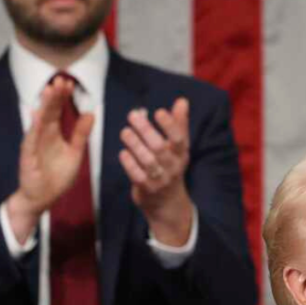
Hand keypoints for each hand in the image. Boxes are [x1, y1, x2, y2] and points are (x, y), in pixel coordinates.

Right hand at [7, 77, 94, 243]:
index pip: (58, 110)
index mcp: (53, 133)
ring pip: (39, 121)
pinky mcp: (28, 156)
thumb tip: (90, 113)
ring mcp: (33, 144)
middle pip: (48, 111)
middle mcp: (42, 135)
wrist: (42, 198)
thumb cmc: (57, 175)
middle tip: (61, 79)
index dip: (62, 97)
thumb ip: (81, 134)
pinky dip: (34, 127)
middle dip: (54, 95)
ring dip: (44, 106)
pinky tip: (37, 115)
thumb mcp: (75, 153)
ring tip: (49, 90)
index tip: (69, 82)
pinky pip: (31, 140)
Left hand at [119, 97, 193, 245]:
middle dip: (146, 131)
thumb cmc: (171, 168)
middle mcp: (173, 167)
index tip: (158, 111)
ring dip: (135, 145)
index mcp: (181, 154)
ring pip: (148, 161)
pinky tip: (123, 153)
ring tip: (125, 132)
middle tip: (133, 116)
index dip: (170, 125)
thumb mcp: (178, 148)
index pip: (179, 139)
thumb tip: (182, 101)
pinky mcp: (147, 189)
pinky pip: (137, 175)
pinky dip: (130, 164)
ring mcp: (160, 179)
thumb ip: (179, 124)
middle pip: (160, 148)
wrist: (168, 203)